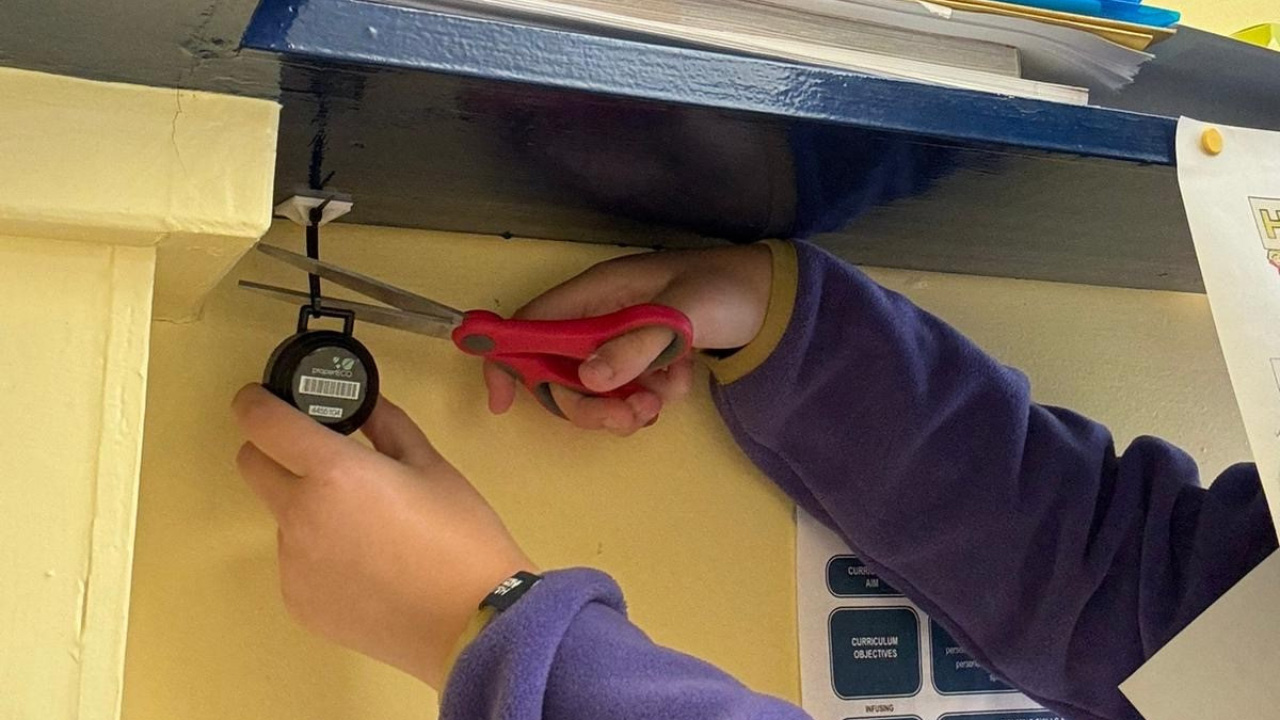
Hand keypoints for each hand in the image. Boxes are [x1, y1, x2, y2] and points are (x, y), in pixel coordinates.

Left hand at [232, 385, 534, 688]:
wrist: (473, 621)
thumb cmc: (461, 538)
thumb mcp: (431, 466)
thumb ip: (386, 425)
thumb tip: (363, 402)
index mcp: (334, 472)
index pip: (262, 422)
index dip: (256, 403)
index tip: (263, 400)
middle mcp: (300, 515)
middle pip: (253, 465)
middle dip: (275, 451)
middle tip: (320, 459)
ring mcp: (294, 564)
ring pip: (280, 516)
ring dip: (305, 507)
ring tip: (367, 527)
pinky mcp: (298, 602)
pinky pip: (296, 561)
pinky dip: (318, 553)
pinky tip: (366, 566)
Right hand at [485, 244, 773, 434]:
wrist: (775, 298)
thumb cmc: (727, 290)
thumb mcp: (685, 314)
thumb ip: (637, 345)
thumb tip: (589, 380)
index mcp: (599, 291)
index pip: (533, 324)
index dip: (509, 360)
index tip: (503, 403)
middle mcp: (601, 316)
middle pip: (561, 370)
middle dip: (588, 403)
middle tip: (629, 418)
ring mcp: (622, 339)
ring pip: (595, 388)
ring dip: (623, 405)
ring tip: (662, 402)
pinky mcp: (645, 358)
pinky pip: (628, 390)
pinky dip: (650, 397)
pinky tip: (681, 384)